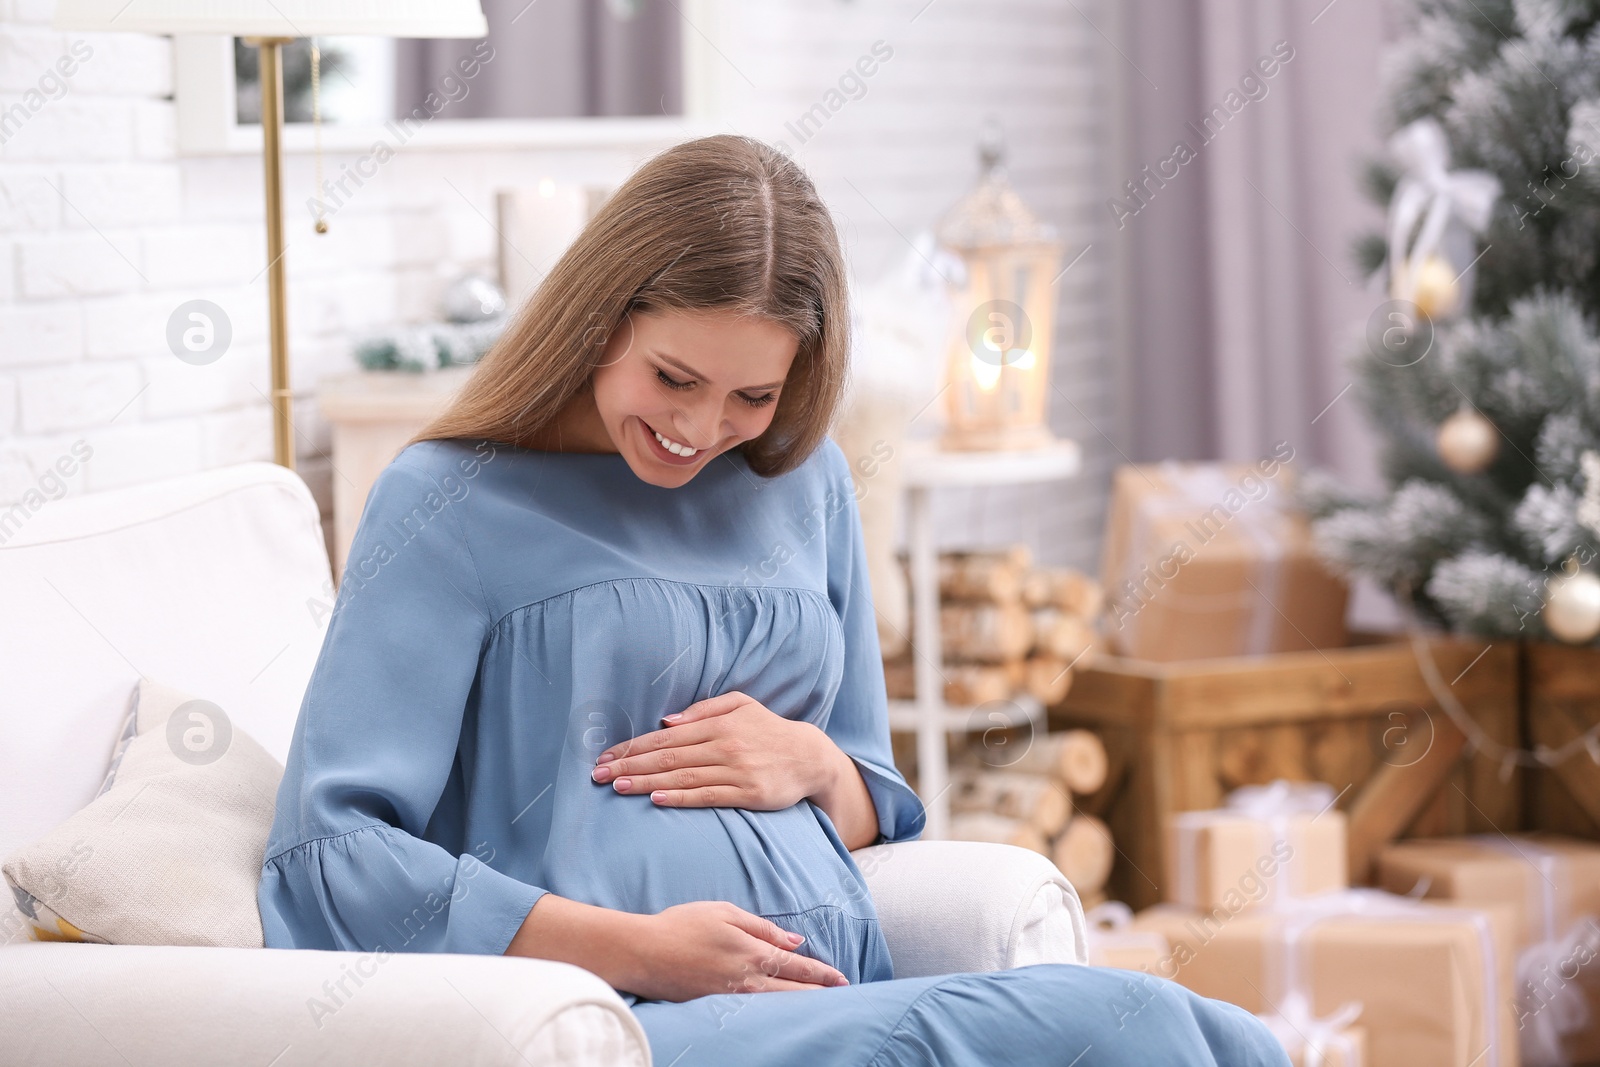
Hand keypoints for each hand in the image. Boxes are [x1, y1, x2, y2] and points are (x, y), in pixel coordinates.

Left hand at [591, 691, 830, 809]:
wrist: (809, 756)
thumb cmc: (769, 730)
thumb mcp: (741, 705)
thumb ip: (704, 709)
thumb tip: (666, 722)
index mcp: (718, 724)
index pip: (666, 738)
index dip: (633, 747)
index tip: (605, 755)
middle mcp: (724, 745)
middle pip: (668, 757)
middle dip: (630, 765)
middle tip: (597, 774)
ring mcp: (736, 770)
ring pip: (683, 777)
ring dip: (646, 782)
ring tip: (617, 786)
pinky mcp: (747, 793)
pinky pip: (707, 796)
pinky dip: (679, 798)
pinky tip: (655, 799)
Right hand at [623, 900, 850, 1001]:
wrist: (644, 953)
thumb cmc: (682, 925)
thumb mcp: (725, 913)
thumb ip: (762, 928)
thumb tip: (794, 940)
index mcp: (753, 953)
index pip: (797, 967)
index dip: (822, 973)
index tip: (842, 979)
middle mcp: (748, 981)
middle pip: (794, 992)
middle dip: (820, 993)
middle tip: (842, 995)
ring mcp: (732, 998)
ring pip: (777, 1005)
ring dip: (801, 1004)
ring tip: (820, 1005)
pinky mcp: (716, 1007)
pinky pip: (755, 1011)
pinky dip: (774, 1011)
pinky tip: (781, 1011)